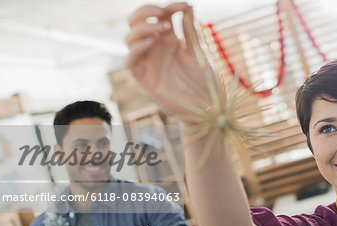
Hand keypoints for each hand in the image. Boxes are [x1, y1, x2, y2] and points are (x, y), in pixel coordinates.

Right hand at [126, 2, 217, 116]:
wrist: (206, 105)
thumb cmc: (205, 80)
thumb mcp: (199, 50)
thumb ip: (191, 29)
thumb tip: (188, 5)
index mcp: (169, 40)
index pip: (158, 15)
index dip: (168, 6)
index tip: (184, 5)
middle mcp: (156, 49)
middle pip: (136, 22)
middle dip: (145, 11)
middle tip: (163, 13)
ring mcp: (149, 63)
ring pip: (130, 38)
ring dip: (143, 28)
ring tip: (163, 28)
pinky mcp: (145, 79)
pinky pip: (130, 61)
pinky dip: (137, 49)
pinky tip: (152, 42)